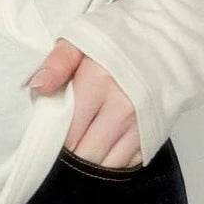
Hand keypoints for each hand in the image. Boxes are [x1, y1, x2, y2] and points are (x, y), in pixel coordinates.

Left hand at [29, 39, 143, 168]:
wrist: (166, 38)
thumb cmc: (120, 39)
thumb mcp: (82, 38)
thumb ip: (57, 62)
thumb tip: (38, 86)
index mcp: (98, 82)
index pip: (66, 131)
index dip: (53, 137)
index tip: (49, 131)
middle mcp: (122, 107)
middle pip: (85, 154)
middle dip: (70, 152)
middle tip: (65, 138)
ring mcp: (140, 124)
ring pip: (106, 165)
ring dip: (91, 160)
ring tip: (84, 141)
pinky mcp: (154, 134)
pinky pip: (126, 164)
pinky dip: (112, 160)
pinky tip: (105, 143)